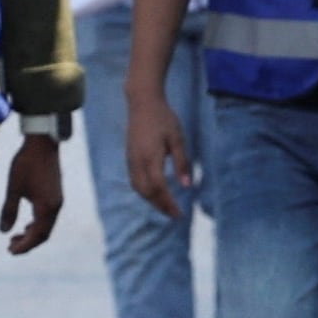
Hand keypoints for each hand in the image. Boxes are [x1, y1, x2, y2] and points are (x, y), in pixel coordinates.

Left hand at [0, 133, 63, 252]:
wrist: (43, 145)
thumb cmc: (26, 165)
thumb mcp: (13, 188)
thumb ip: (9, 210)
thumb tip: (3, 231)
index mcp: (46, 208)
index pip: (37, 235)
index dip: (24, 246)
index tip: (10, 251)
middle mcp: (55, 207)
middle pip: (44, 234)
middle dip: (28, 243)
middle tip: (10, 246)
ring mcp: (57, 202)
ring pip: (47, 226)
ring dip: (32, 234)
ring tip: (16, 236)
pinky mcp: (56, 196)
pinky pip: (48, 218)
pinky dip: (37, 224)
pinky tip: (26, 223)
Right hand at [127, 87, 192, 219]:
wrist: (142, 103)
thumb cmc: (164, 118)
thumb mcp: (178, 139)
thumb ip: (182, 162)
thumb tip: (187, 186)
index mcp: (150, 157)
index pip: (158, 187)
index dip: (168, 202)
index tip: (180, 213)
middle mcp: (137, 161)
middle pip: (146, 192)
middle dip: (160, 206)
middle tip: (174, 214)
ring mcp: (130, 159)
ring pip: (138, 188)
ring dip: (151, 201)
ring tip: (165, 207)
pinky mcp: (129, 157)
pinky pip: (134, 180)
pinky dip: (144, 191)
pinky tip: (154, 193)